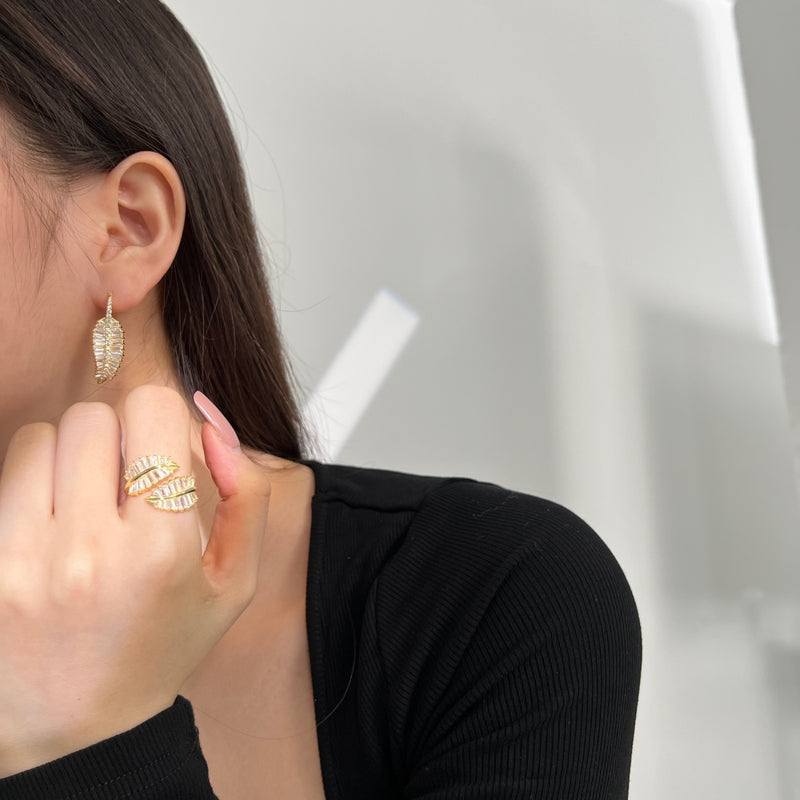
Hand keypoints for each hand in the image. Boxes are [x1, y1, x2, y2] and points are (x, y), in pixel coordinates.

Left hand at [0, 385, 269, 776]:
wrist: (80, 727)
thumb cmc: (160, 648)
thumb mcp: (235, 582)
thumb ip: (247, 495)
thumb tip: (213, 425)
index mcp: (161, 551)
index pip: (152, 410)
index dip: (163, 420)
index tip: (162, 453)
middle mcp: (88, 552)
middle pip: (93, 417)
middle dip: (117, 438)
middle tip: (126, 483)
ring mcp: (23, 560)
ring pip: (42, 435)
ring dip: (70, 455)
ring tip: (87, 501)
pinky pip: (8, 472)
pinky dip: (34, 479)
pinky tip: (54, 519)